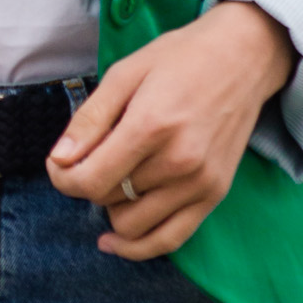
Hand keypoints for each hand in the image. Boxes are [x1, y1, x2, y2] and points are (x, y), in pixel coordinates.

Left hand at [47, 3, 296, 260]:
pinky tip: (115, 239)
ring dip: (113, 208)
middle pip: (108, 199)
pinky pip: (169, 240)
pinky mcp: (215, 195)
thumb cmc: (181, 58)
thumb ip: (90, 120)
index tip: (59, 164)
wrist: (243, 57)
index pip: (90, 180)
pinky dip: (138, 245)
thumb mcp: (125, 73)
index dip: (63, 178)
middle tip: (90, 158)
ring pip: (132, 226)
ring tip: (116, 178)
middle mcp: (179, 162)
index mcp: (151, 126)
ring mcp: (200, 183)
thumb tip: (59, 161)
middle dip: (88, 183)